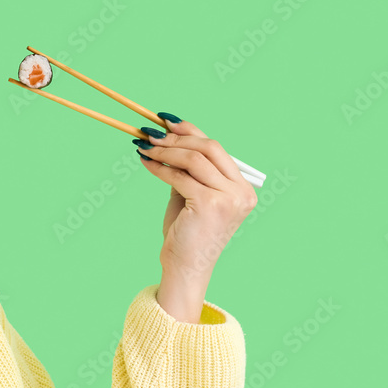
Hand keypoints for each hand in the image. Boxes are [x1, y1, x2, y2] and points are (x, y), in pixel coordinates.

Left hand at [137, 117, 257, 284]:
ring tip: (144, 146)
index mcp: (242, 188)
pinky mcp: (211, 205)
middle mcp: (241, 192)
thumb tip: (168, 137)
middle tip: (150, 132)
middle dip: (177, 137)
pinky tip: (145, 162)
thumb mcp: (191, 194)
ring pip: (195, 160)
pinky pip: (180, 177)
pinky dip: (160, 167)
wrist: (185, 267)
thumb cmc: (186, 233)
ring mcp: (229, 199)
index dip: (191, 131)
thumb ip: (188, 169)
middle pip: (210, 148)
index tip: (166, 120)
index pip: (217, 149)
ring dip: (165, 150)